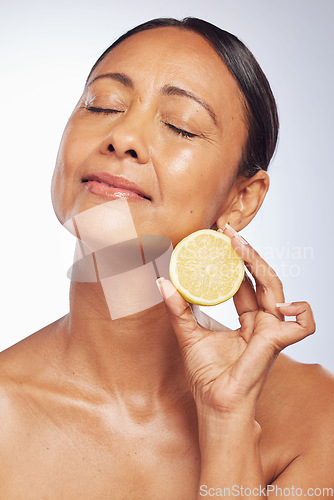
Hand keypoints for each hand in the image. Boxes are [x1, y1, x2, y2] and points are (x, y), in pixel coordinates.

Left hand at [157, 224, 315, 417]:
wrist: (214, 405)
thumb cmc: (206, 377)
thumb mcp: (188, 334)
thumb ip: (178, 309)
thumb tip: (162, 282)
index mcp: (247, 320)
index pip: (246, 282)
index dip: (237, 259)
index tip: (222, 237)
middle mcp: (262, 322)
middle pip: (263, 279)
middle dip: (248, 253)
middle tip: (229, 233)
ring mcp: (271, 331)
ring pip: (277, 289)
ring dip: (260, 265)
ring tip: (240, 248)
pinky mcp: (276, 342)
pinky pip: (303, 325)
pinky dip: (301, 311)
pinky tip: (277, 303)